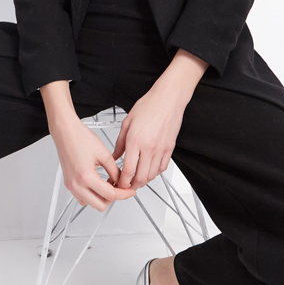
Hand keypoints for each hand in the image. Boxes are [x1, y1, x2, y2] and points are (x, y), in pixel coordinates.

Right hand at [39, 79, 135, 211]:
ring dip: (102, 198)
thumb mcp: (104, 154)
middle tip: (121, 189)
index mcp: (86, 177)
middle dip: (113, 198)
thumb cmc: (80, 137)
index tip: (130, 191)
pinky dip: (92, 195)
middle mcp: (76, 185)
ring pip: (90, 204)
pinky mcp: (69, 184)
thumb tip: (121, 181)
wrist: (66, 132)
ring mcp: (71, 186)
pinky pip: (82, 198)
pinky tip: (98, 185)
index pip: (110, 195)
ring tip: (109, 185)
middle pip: (100, 205)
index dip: (124, 194)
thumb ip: (115, 171)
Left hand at [113, 49, 207, 189]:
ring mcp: (161, 149)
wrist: (168, 99)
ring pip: (152, 175)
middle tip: (127, 186)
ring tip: (137, 179)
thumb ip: (120, 143)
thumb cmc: (148, 106)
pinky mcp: (169, 149)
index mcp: (135, 140)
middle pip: (141, 177)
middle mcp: (148, 147)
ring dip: (144, 180)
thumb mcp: (127, 123)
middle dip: (132, 185)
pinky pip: (162, 168)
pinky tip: (149, 170)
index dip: (123, 182)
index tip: (119, 184)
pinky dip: (155, 173)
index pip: (128, 170)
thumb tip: (114, 156)